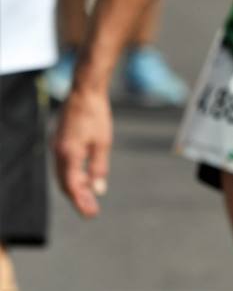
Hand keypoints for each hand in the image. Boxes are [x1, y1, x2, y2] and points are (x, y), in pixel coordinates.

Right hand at [53, 85, 113, 217]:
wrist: (85, 92)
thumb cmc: (96, 115)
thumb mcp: (102, 143)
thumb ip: (98, 167)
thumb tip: (98, 190)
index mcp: (68, 155)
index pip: (73, 187)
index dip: (81, 202)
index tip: (91, 214)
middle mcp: (58, 153)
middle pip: (65, 184)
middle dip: (78, 198)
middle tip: (91, 210)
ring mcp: (57, 147)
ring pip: (63, 175)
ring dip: (76, 188)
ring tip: (89, 198)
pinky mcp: (60, 142)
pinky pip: (64, 165)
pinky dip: (73, 175)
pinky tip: (85, 178)